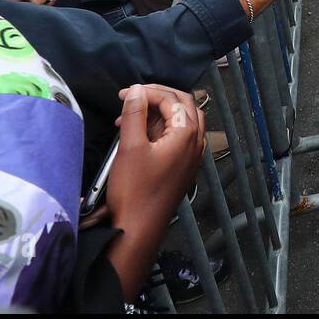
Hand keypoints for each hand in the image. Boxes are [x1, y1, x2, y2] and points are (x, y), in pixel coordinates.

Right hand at [106, 84, 204, 231]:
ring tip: (131, 117)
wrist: (139, 228)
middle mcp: (196, 142)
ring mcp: (192, 156)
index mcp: (187, 134)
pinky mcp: (183, 167)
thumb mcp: (130, 146)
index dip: (146, 92)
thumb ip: (134, 113)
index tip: (123, 94)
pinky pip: (178, 137)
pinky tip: (140, 135)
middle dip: (157, 96)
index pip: (171, 98)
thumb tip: (136, 91)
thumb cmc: (135, 191)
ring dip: (159, 113)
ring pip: (182, 120)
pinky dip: (161, 129)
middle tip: (133, 98)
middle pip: (183, 104)